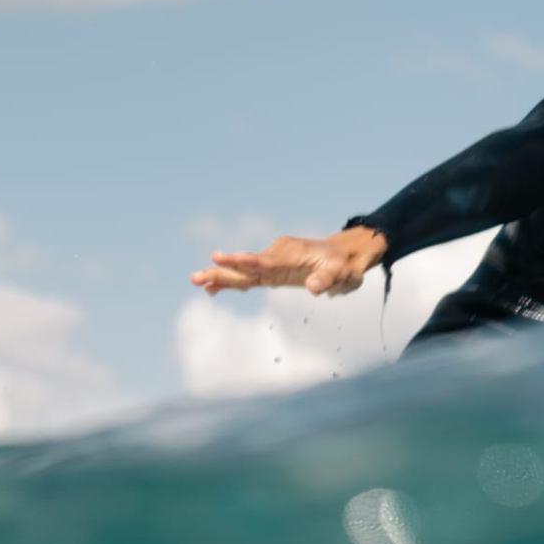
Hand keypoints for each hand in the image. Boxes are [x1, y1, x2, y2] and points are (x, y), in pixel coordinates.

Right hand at [190, 226, 387, 297]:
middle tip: (196, 277)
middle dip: (222, 271)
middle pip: (246, 266)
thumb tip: (314, 288)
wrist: (347, 254)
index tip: (219, 258)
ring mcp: (274, 261)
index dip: (241, 262)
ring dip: (221, 276)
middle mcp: (278, 256)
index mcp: (290, 255)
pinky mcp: (274, 269)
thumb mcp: (343, 274)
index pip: (262, 260)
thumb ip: (328, 280)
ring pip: (244, 271)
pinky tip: (213, 289)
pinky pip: (250, 275)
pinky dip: (233, 280)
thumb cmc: (346, 265)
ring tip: (196, 282)